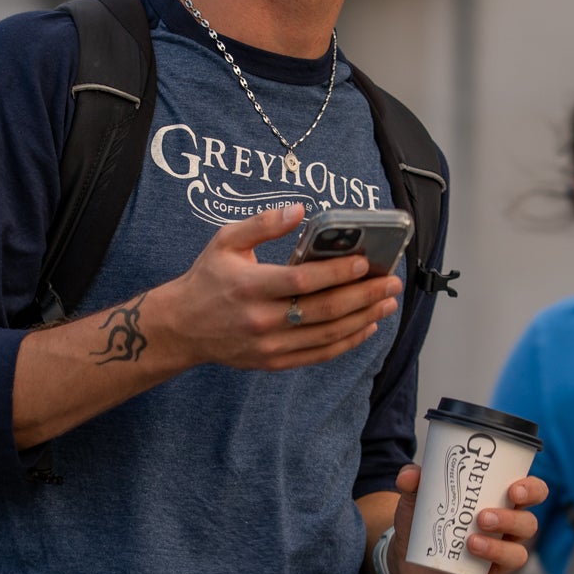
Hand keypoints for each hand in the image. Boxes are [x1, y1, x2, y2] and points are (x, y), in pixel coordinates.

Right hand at [165, 204, 400, 372]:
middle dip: (364, 296)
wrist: (181, 327)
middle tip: (392, 282)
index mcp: (250, 286)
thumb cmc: (207, 279)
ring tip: (387, 302)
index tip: (366, 262)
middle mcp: (261, 320)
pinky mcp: (273, 362)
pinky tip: (366, 326)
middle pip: (323, 311)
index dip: (337, 273)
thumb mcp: (225, 241)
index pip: (302, 282)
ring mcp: (269, 346)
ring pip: (327, 335)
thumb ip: (262, 224)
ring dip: (363, 318)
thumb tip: (299, 211)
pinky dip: (347, 342)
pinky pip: (318, 354)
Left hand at [383, 462, 547, 573]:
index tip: (514, 490)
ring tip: (470, 543)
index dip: (532, 490)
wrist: (406, 560)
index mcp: (500, 504)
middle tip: (482, 518)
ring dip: (497, 550)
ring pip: (517, 557)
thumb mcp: (416, 500)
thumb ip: (413, 483)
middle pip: (528, 525)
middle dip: (510, 520)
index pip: (533, 493)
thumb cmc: (424, 522)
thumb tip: (409, 475)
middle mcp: (505, 533)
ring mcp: (497, 562)